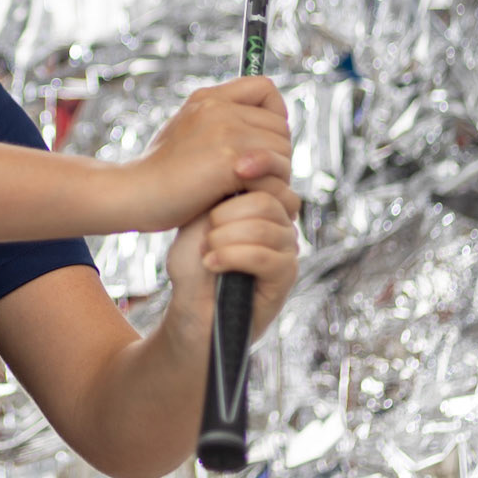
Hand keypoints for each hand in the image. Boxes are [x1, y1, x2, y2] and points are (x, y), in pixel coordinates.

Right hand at [122, 77, 291, 232]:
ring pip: (282, 151)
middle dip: (276, 155)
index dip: (273, 116)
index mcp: (208, 98)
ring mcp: (223, 130)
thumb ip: (221, 126)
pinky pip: (274, 172)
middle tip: (252, 178)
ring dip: (274, 176)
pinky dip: (266, 189)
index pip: (266, 89)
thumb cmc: (162, 176)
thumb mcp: (189, 134)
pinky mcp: (228, 158)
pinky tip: (242, 198)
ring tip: (245, 190)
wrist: (132, 194)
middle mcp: (217, 106)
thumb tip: (261, 135)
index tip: (260, 142)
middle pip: (281, 126)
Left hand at [163, 175, 300, 345]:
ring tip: (206, 253)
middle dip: (227, 214)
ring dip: (225, 238)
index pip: (271, 176)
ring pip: (265, 228)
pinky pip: (266, 257)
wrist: (190, 312)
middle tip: (206, 234)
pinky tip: (212, 263)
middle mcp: (280, 226)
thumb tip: (244, 167)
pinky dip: (233, 256)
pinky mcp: (285, 280)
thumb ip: (223, 196)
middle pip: (268, 200)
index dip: (257, 165)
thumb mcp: (200, 221)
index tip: (234, 165)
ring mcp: (286, 252)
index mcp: (261, 206)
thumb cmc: (192, 267)